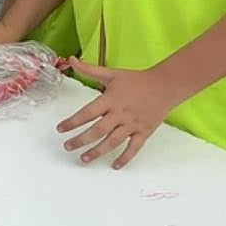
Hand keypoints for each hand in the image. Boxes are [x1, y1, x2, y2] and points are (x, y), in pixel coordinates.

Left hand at [55, 58, 177, 167]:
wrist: (165, 85)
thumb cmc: (136, 79)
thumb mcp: (111, 73)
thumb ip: (90, 70)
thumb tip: (72, 60)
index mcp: (110, 100)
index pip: (87, 113)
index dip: (72, 121)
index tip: (60, 129)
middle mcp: (120, 114)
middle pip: (97, 130)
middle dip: (81, 140)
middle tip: (67, 147)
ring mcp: (132, 124)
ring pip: (113, 141)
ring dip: (98, 151)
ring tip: (84, 158)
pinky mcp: (144, 132)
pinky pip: (134, 148)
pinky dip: (125, 157)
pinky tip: (115, 165)